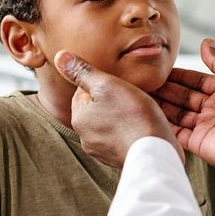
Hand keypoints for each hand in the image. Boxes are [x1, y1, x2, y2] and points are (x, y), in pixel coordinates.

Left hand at [54, 51, 182, 167]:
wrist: (154, 152)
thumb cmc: (134, 117)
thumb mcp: (107, 85)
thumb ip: (82, 71)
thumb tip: (59, 57)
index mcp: (79, 117)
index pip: (84, 91)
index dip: (104, 84)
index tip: (120, 85)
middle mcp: (85, 137)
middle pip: (97, 109)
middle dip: (112, 101)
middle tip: (132, 98)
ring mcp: (102, 150)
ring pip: (109, 124)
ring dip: (121, 117)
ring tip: (139, 113)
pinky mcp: (118, 158)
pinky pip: (120, 139)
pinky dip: (129, 132)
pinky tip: (141, 128)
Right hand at [153, 39, 214, 181]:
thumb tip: (206, 42)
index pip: (196, 80)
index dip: (178, 75)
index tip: (158, 70)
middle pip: (184, 96)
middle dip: (165, 89)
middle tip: (144, 82)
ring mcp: (206, 126)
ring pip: (177, 113)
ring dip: (161, 105)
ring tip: (141, 96)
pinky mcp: (199, 143)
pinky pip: (177, 132)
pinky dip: (163, 124)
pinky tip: (148, 115)